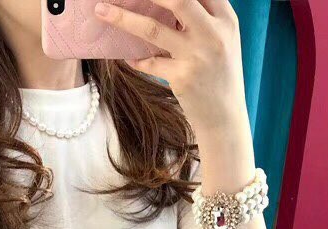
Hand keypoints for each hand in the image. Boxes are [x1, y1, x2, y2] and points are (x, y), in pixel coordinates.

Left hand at [94, 0, 249, 136]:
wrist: (225, 118)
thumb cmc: (220, 77)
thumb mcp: (221, 41)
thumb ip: (203, 19)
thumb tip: (167, 2)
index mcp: (226, 20)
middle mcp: (213, 34)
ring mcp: (196, 56)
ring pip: (153, 29)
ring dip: (123, 18)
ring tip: (101, 11)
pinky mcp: (182, 78)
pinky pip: (149, 63)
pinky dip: (136, 59)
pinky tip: (128, 58)